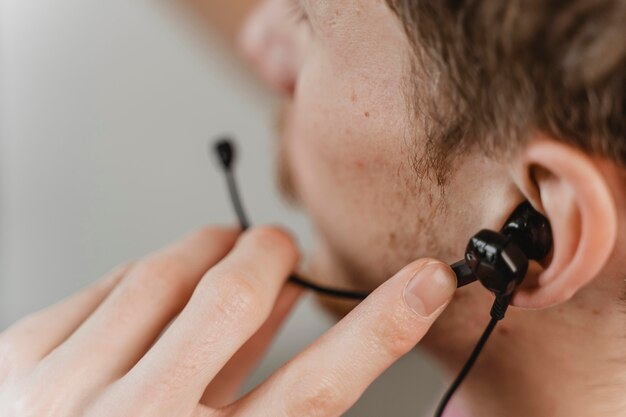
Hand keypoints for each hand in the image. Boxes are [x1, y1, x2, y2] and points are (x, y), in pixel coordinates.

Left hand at [0, 226, 455, 416]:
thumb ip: (252, 384)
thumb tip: (284, 305)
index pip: (318, 387)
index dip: (380, 326)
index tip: (425, 281)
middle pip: (233, 299)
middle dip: (270, 254)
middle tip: (280, 242)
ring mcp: (68, 392)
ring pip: (164, 276)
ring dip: (205, 249)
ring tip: (222, 248)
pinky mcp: (19, 362)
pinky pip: (105, 284)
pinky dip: (142, 273)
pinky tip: (154, 283)